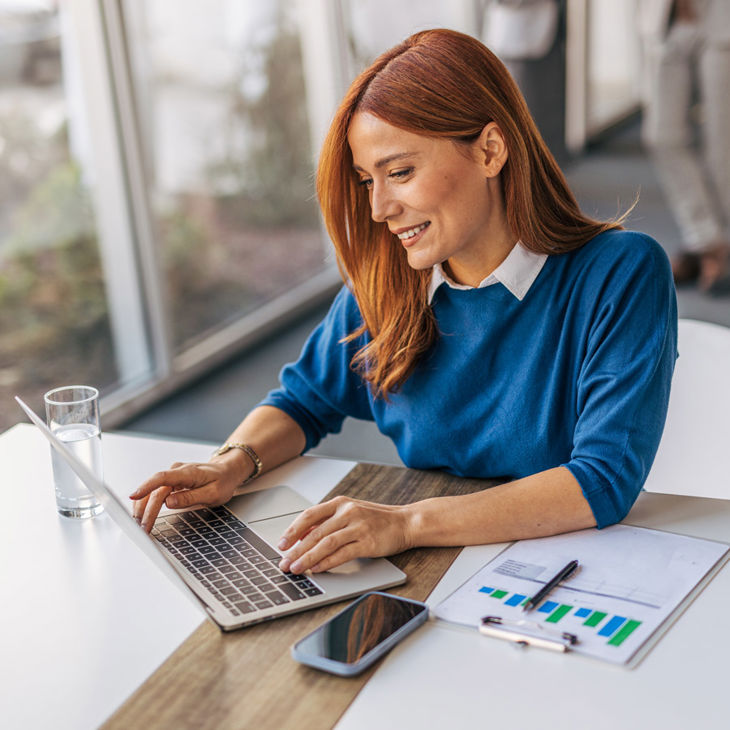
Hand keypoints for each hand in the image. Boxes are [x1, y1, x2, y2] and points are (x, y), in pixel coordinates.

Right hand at [129, 460, 241, 531]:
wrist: (227, 471)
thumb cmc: (223, 481)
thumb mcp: (213, 493)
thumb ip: (190, 498)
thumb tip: (169, 502)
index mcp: (188, 472)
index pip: (162, 478)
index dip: (146, 487)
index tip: (134, 496)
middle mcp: (177, 471)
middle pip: (156, 490)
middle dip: (146, 510)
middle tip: (143, 528)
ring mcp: (173, 475)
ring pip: (153, 491)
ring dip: (144, 507)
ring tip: (140, 524)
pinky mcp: (172, 481)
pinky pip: (156, 491)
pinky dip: (148, 503)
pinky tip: (142, 513)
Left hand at [277, 496, 414, 573]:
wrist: (405, 522)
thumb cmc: (376, 519)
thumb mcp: (350, 513)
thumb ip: (328, 522)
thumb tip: (302, 537)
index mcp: (340, 503)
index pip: (309, 515)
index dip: (293, 531)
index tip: (281, 545)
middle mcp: (348, 512)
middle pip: (315, 532)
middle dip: (296, 550)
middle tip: (283, 563)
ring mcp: (358, 526)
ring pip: (326, 543)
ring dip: (307, 558)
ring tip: (296, 569)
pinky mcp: (368, 542)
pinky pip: (342, 554)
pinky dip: (327, 563)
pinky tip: (317, 569)